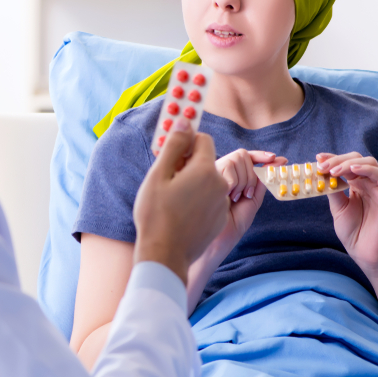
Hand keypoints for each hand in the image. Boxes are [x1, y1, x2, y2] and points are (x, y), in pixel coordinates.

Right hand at [133, 119, 229, 283]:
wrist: (165, 255)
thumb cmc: (156, 214)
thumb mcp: (158, 174)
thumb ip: (174, 145)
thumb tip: (185, 121)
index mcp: (206, 170)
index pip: (203, 139)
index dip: (185, 143)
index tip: (172, 154)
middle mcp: (220, 184)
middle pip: (205, 161)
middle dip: (188, 164)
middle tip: (167, 180)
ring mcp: (221, 204)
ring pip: (207, 181)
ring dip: (192, 183)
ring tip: (171, 200)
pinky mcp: (219, 220)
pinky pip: (209, 200)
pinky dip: (197, 201)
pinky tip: (179, 214)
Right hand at [211, 149, 286, 252]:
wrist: (220, 237)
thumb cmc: (233, 222)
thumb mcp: (253, 199)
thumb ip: (262, 181)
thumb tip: (277, 162)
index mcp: (232, 176)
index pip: (247, 157)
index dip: (261, 155)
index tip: (275, 158)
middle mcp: (221, 171)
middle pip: (243, 155)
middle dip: (251, 174)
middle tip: (246, 194)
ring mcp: (213, 171)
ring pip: (236, 159)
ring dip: (243, 180)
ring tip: (234, 197)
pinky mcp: (206, 173)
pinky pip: (229, 165)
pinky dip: (234, 182)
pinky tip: (227, 196)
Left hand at [318, 152, 377, 276]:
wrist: (363, 251)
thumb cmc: (352, 231)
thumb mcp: (337, 207)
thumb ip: (333, 190)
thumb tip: (321, 172)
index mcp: (357, 184)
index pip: (347, 164)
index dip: (333, 158)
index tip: (318, 158)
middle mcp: (369, 183)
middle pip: (357, 159)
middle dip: (338, 160)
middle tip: (323, 166)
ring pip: (370, 163)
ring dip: (350, 163)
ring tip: (334, 170)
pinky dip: (369, 169)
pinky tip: (354, 170)